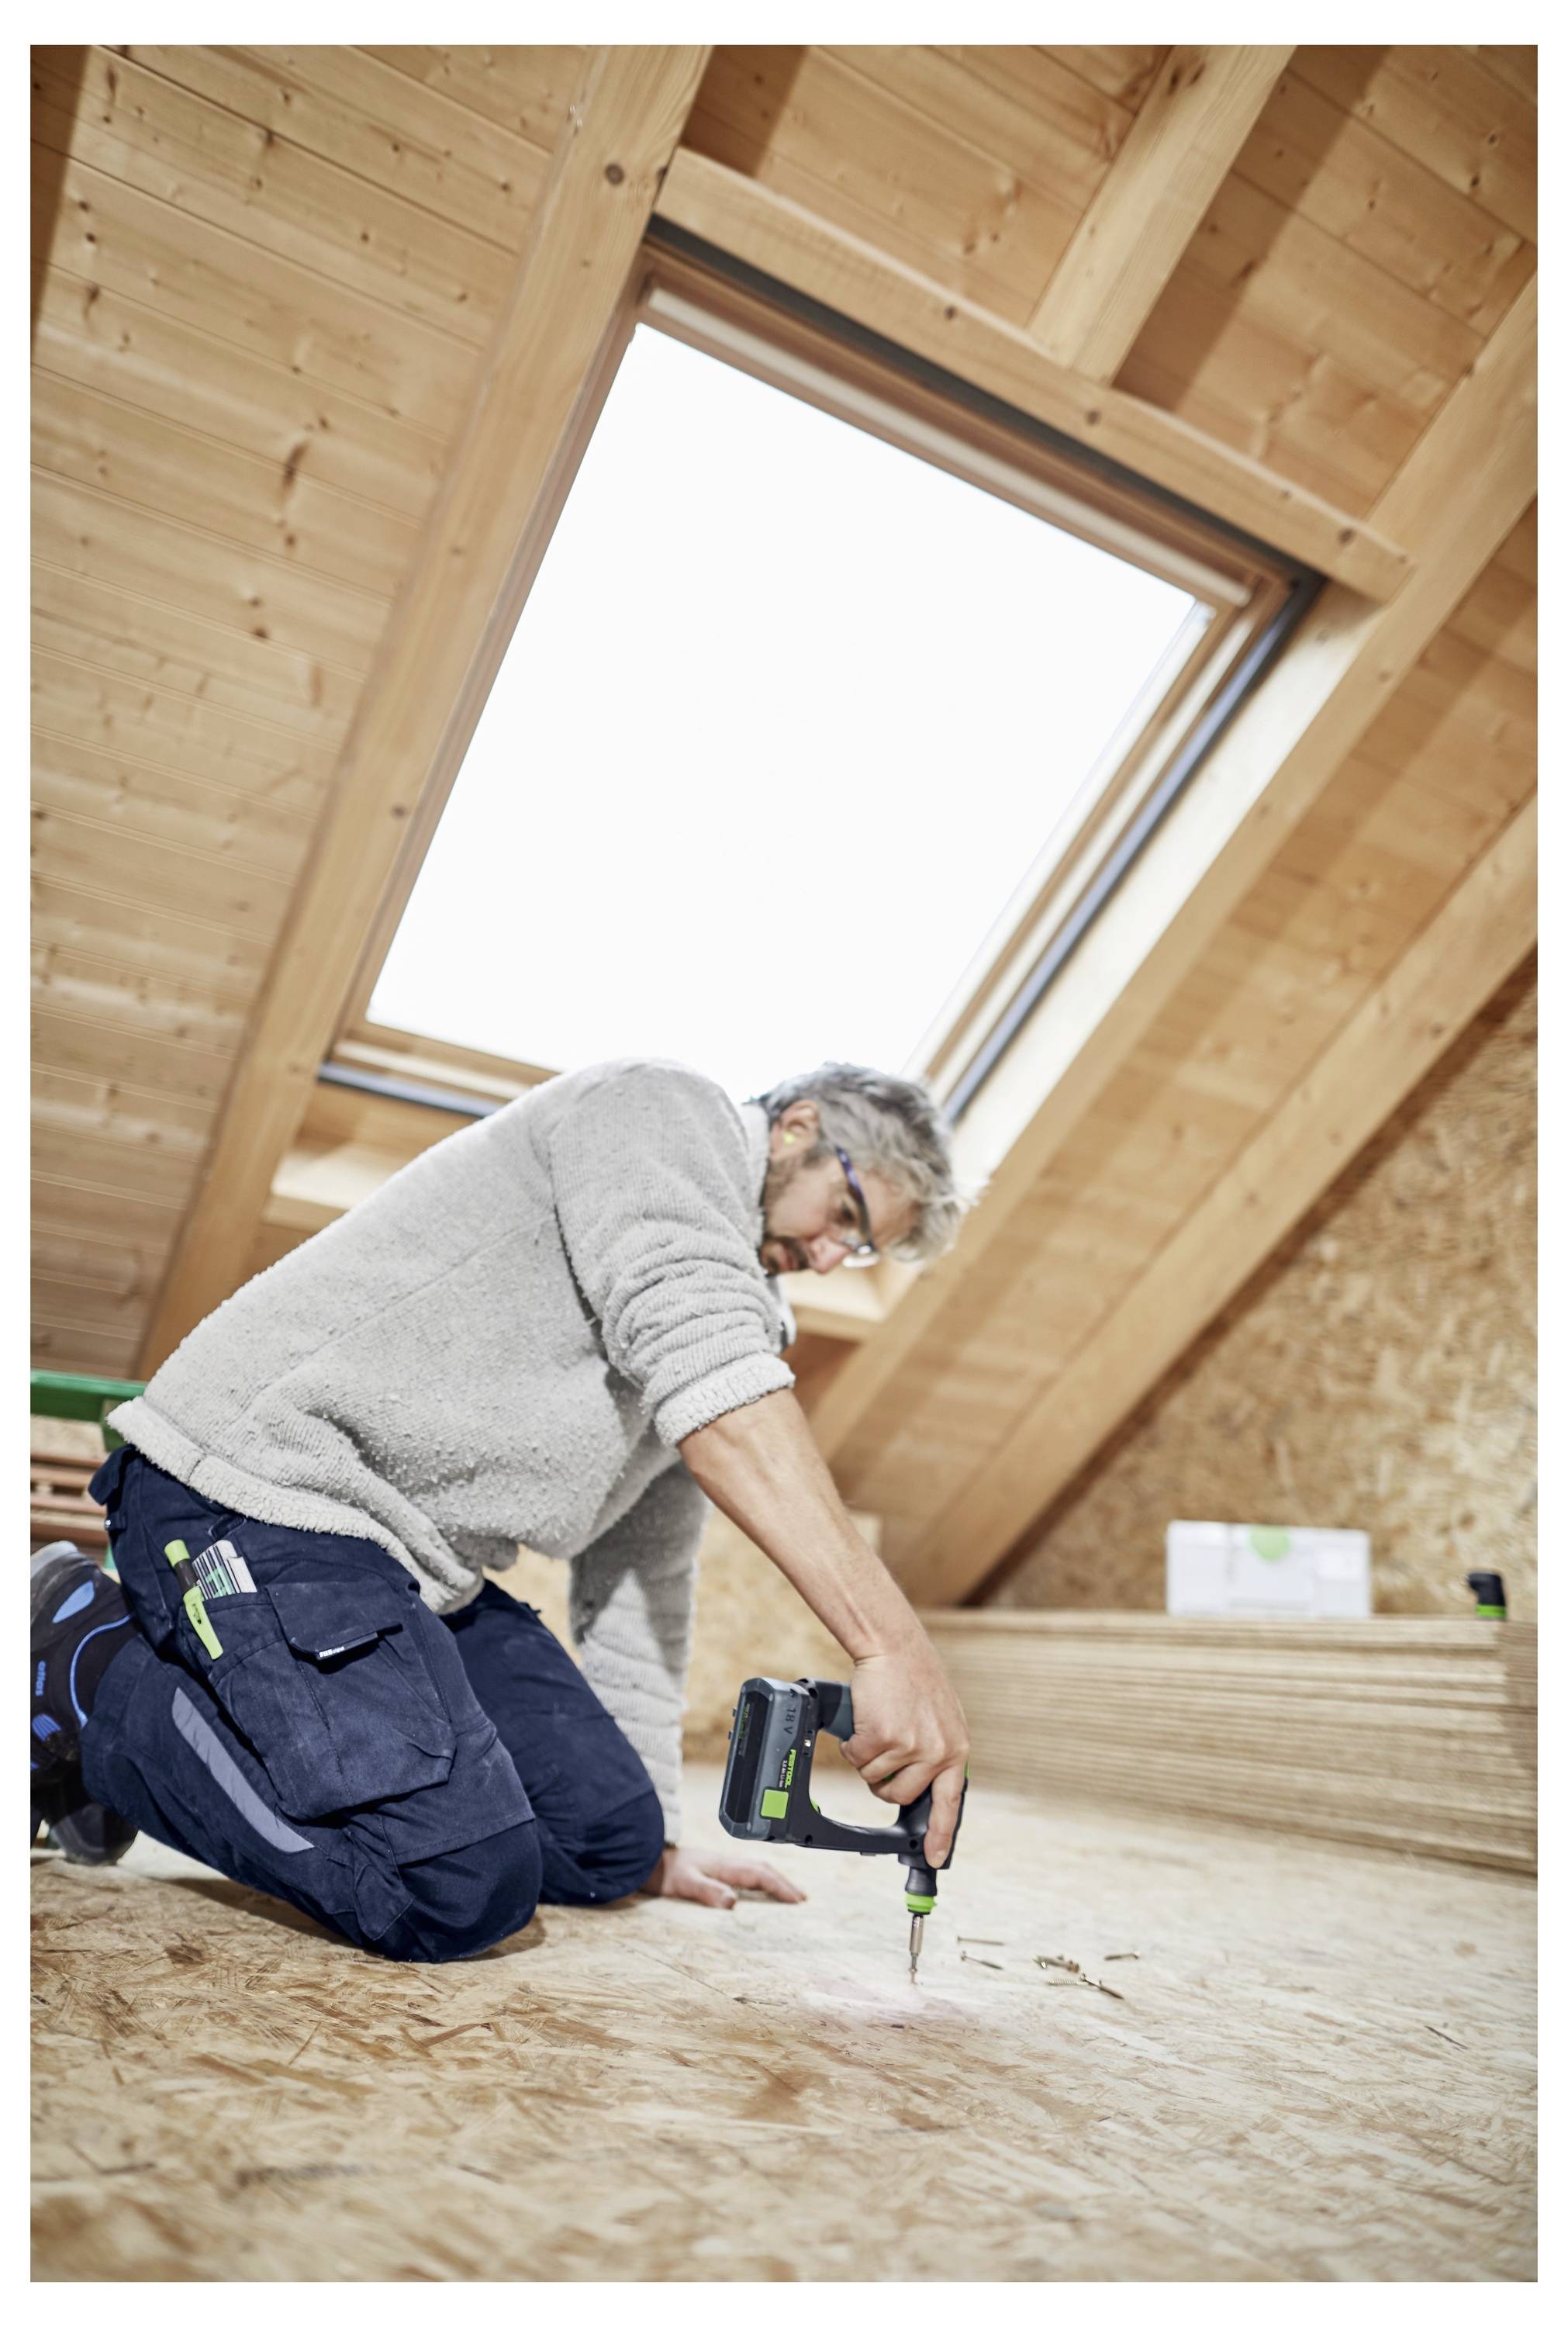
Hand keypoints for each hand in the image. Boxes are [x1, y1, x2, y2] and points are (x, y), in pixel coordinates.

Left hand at [640, 1844, 807, 1909]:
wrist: (645, 1857)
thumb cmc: (663, 1872)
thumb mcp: (684, 1884)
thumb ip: (708, 1891)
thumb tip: (733, 1901)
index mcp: (724, 1865)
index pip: (759, 1875)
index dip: (781, 1886)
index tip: (798, 1899)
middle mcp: (725, 1862)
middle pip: (763, 1869)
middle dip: (784, 1882)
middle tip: (802, 1899)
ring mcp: (720, 1863)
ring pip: (756, 1869)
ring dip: (774, 1880)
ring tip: (788, 1894)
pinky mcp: (713, 1867)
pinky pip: (745, 1873)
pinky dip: (760, 1881)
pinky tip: (758, 1890)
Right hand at [839, 1639, 968, 1869]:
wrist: (894, 1647)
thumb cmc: (913, 1680)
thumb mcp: (940, 1719)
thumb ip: (937, 1752)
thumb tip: (922, 1787)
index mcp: (956, 1750)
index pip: (949, 1804)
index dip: (939, 1835)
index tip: (932, 1859)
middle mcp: (938, 1752)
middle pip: (899, 1796)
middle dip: (882, 1783)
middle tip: (879, 1755)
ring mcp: (912, 1746)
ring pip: (874, 1778)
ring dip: (866, 1759)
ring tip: (875, 1727)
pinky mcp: (884, 1737)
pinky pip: (856, 1758)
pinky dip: (851, 1744)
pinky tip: (863, 1720)